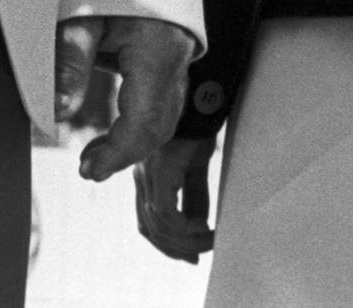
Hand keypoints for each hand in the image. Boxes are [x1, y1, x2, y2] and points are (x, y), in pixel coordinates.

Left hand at [56, 15, 194, 181]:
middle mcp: (178, 55)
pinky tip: (117, 122)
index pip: (144, 124)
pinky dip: (142, 116)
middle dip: (127, 152)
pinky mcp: (172, 45)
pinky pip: (165, 94)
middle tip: (89, 167)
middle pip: (160, 124)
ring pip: (166, 112)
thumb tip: (55, 113)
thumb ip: (70, 59)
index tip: (90, 171)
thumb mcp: (82, 9)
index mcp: (159, 51)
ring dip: (135, 137)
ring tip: (97, 153)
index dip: (118, 155)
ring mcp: (179, 51)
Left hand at [134, 134, 216, 261]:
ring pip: (159, 225)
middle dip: (176, 249)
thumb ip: (194, 194)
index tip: (193, 256)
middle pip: (151, 228)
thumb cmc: (199, 126)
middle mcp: (142, 175)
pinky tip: (205, 227)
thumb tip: (199, 225)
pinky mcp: (161, 168)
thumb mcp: (197, 166)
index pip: (147, 221)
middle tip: (200, 256)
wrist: (203, 97)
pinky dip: (186, 228)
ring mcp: (149, 171)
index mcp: (146, 174)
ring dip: (186, 241)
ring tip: (210, 241)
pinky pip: (168, 213)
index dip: (167, 245)